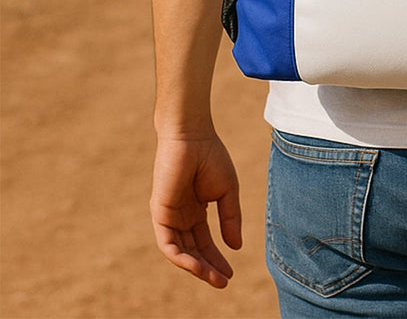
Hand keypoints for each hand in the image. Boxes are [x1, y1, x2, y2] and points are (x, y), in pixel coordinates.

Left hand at [150, 133, 242, 288]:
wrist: (193, 136)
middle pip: (194, 249)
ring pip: (181, 252)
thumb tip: (236, 247)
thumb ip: (230, 218)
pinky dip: (182, 258)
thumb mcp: (227, 192)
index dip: (218, 257)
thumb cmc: (211, 156)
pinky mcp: (160, 214)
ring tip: (215, 279)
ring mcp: (169, 216)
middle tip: (224, 281)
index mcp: (196, 209)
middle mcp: (181, 216)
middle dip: (209, 267)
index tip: (231, 272)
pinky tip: (198, 267)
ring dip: (197, 268)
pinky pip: (168, 245)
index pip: (205, 240)